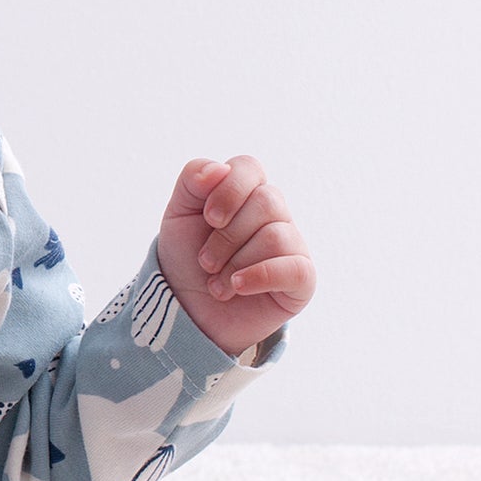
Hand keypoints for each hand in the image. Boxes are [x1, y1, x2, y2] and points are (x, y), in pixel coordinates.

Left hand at [156, 156, 314, 357]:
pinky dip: (259, 276)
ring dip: (234, 263)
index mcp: (246, 193)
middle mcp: (275, 215)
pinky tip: (238, 286)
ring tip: (216, 284)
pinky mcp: (302, 279)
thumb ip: (193, 180)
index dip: (229, 190)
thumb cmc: (186, 260)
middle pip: (266, 202)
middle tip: (205, 261)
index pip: (249, 168)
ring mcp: (292, 246)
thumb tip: (219, 170)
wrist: (187, 312)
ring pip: (276, 236)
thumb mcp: (178, 215)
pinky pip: (296, 268)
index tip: (208, 218)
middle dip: (226, 236)